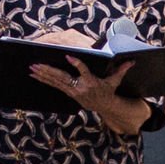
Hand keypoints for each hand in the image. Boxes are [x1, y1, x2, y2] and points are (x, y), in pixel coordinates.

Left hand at [30, 57, 147, 135]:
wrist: (104, 107)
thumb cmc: (108, 90)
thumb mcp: (115, 81)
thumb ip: (121, 69)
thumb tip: (132, 61)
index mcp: (91, 82)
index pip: (83, 71)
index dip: (76, 64)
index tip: (69, 56)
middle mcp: (80, 87)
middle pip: (62, 78)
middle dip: (48, 71)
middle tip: (37, 65)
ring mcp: (72, 91)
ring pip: (55, 82)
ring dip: (43, 75)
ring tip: (32, 69)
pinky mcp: (68, 92)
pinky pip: (54, 85)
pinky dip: (44, 80)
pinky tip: (35, 75)